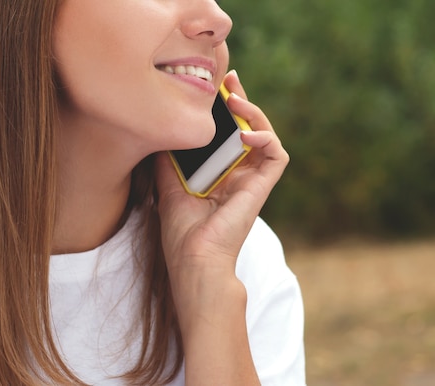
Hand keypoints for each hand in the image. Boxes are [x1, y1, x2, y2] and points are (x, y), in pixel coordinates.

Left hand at [154, 69, 288, 282]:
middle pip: (248, 128)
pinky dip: (266, 138)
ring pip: (266, 136)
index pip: (228, 134)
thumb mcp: (168, 185)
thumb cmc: (182, 233)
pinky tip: (246, 132)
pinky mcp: (262, 188)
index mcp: (220, 175)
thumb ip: (168, 159)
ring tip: (235, 99)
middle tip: (229, 79)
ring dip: (255, 114)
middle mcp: (239, 175)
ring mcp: (252, 181)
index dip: (224, 110)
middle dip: (241, 101)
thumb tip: (158, 130)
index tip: (213, 88)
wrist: (194, 260)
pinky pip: (276, 156)